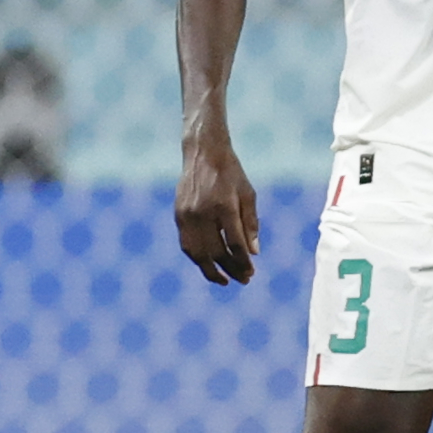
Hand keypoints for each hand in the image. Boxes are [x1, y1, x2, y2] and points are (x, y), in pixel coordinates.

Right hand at [174, 134, 258, 286]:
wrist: (202, 152)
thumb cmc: (230, 173)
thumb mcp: (248, 194)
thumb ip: (250, 223)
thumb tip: (253, 253)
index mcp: (224, 206)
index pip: (234, 244)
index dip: (243, 262)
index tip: (251, 271)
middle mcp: (203, 213)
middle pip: (216, 252)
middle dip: (231, 269)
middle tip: (243, 279)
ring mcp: (188, 215)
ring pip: (197, 253)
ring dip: (210, 270)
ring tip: (223, 280)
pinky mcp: (178, 215)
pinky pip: (186, 244)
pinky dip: (197, 257)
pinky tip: (207, 264)